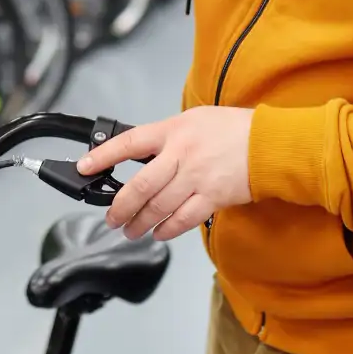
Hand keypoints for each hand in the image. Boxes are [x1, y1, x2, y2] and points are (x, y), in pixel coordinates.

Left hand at [76, 107, 254, 240]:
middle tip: (111, 218)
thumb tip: (145, 154)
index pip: (128, 143)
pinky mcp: (212, 197)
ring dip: (140, 223)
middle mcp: (180, 154)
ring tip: (130, 231)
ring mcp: (196, 178)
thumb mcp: (194, 120)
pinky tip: (159, 233)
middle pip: (140, 186)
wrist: (268, 143)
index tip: (84, 167)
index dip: (102, 156)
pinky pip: (183, 219)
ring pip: (159, 207)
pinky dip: (168, 229)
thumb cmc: (232, 129)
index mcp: (172, 131)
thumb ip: (168, 137)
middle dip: (120, 207)